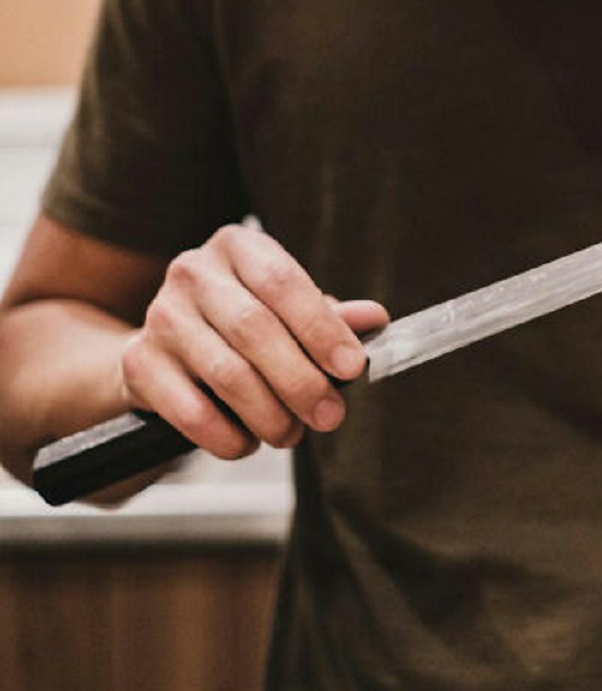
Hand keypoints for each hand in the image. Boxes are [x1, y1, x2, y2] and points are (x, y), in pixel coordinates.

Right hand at [119, 223, 389, 456]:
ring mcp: (160, 316)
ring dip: (270, 415)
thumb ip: (330, 317)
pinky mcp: (138, 364)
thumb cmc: (243, 331)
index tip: (352, 367)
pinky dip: (228, 437)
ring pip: (227, 374)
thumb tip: (374, 319)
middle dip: (301, 381)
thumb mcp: (290, 315)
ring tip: (290, 433)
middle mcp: (193, 272)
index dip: (321, 328)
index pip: (283, 282)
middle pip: (255, 330)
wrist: (167, 357)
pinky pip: (191, 411)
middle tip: (329, 415)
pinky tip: (246, 441)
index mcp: (239, 249)